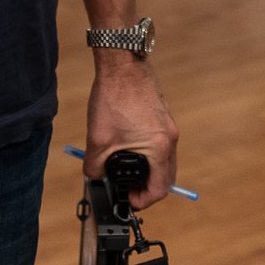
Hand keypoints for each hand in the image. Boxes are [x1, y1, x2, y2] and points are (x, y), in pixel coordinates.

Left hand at [85, 58, 178, 211]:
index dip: (144, 200)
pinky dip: (149, 153)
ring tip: (126, 170)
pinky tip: (128, 147)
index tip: (130, 200)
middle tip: (128, 190)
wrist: (122, 64)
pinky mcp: (163, 116)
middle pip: (166, 176)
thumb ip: (94, 167)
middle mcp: (169, 138)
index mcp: (158, 148)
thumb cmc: (114, 97)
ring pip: (164, 160)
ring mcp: (168, 125)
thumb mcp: (97, 140)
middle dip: (147, 187)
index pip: (160, 188)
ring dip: (148, 170)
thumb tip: (94, 177)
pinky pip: (160, 144)